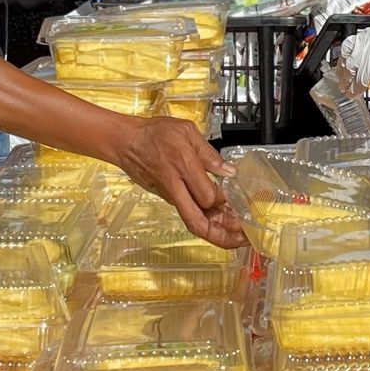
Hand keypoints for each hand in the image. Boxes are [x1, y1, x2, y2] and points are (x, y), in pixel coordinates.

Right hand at [114, 117, 244, 248]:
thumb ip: (208, 153)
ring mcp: (170, 196)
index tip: (236, 195)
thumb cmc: (154, 134)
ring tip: (238, 236)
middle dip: (222, 235)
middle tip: (243, 238)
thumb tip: (228, 170)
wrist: (126, 142)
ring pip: (193, 222)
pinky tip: (223, 220)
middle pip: (197, 222)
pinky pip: (189, 214)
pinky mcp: (168, 198)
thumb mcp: (186, 131)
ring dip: (217, 233)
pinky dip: (207, 222)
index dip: (224, 200)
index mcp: (182, 166)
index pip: (206, 196)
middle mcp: (175, 187)